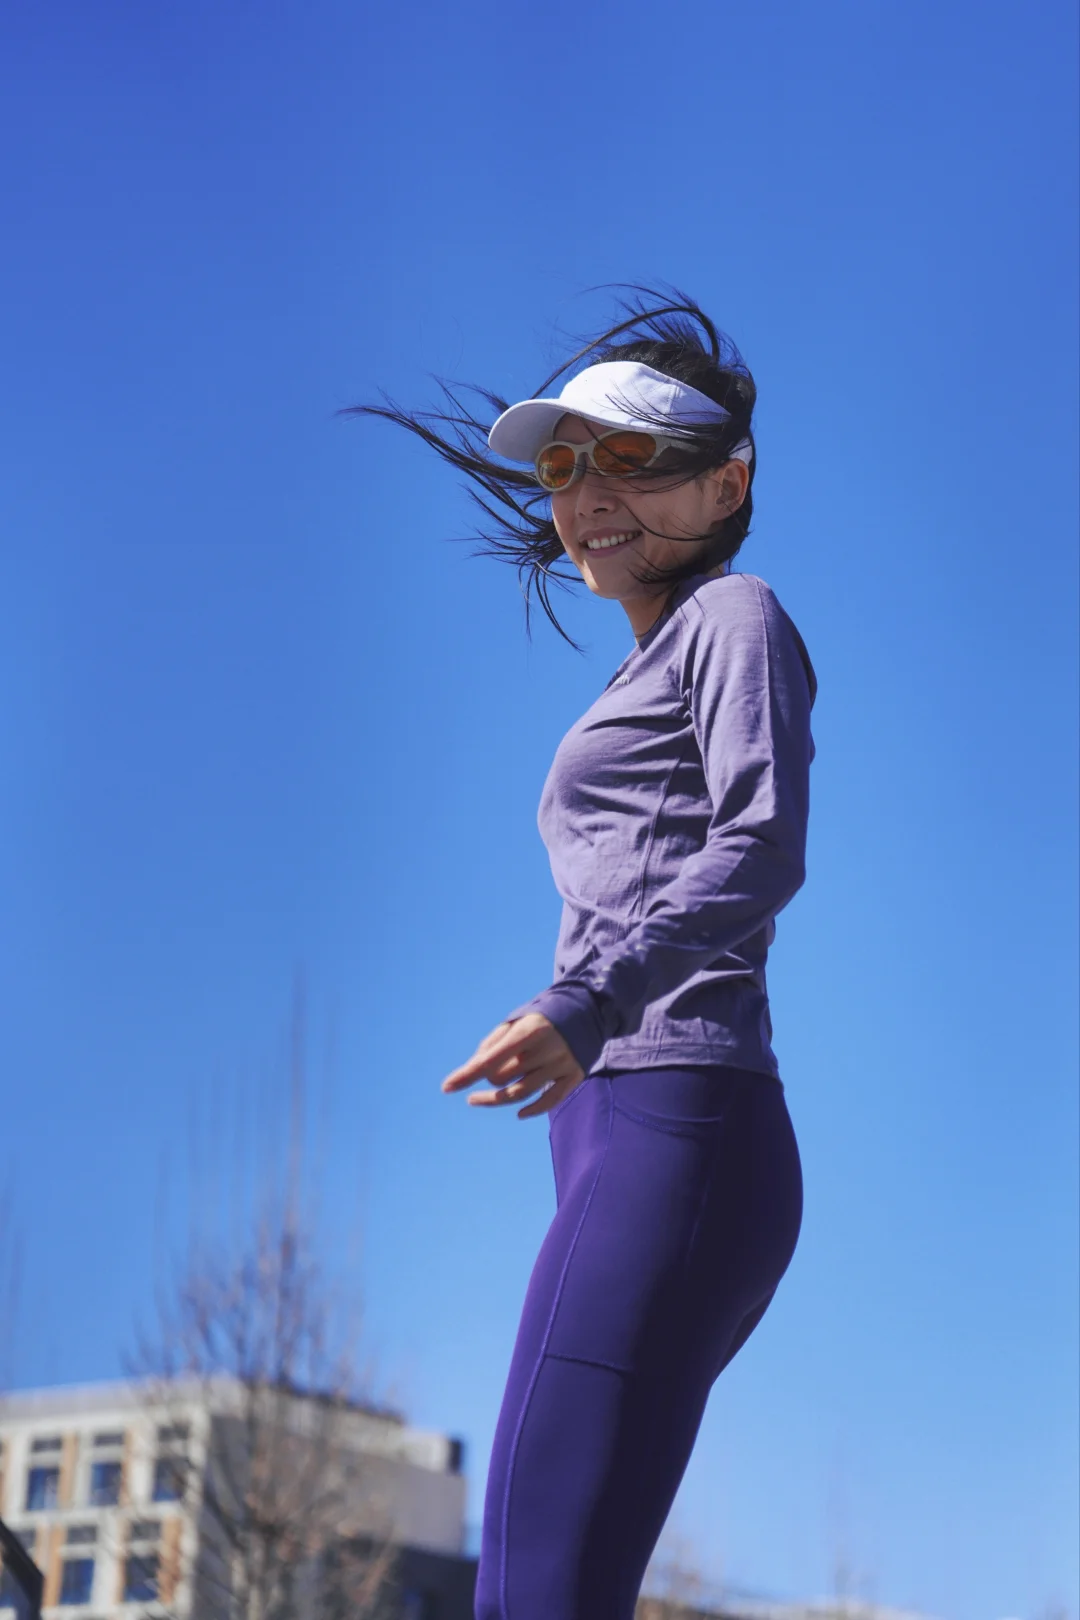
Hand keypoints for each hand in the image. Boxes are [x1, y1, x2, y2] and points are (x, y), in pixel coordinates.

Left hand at [441, 1013, 585, 1120]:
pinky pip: (550, 1100)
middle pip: (505, 1078)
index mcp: (529, 1030)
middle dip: (489, 1080)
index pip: (492, 1058)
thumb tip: (475, 1068)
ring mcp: (562, 1063)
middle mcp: (547, 1048)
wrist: (587, 1011)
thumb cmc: (540, 1018)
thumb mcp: (516, 1021)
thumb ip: (493, 1043)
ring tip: (476, 1099)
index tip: (446, 1087)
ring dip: (496, 1099)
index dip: (468, 1074)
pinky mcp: (574, 1075)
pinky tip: (518, 1112)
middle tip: (482, 1077)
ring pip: (522, 1093)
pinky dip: (533, 1110)